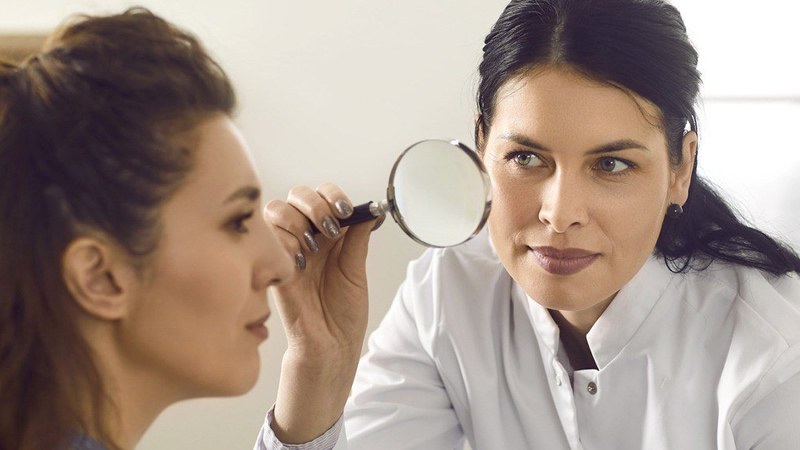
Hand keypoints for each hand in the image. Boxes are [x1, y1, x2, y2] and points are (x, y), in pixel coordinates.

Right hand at [263, 183, 380, 442]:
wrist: (330, 348)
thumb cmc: (343, 315)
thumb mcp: (356, 270)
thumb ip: (357, 238)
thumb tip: (370, 208)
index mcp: (328, 236)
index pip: (322, 196)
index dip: (331, 195)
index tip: (346, 210)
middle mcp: (306, 239)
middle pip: (297, 195)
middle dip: (314, 203)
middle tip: (331, 224)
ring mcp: (288, 251)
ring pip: (278, 210)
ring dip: (298, 219)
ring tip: (316, 245)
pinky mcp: (273, 267)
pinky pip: (269, 239)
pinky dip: (285, 241)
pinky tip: (301, 261)